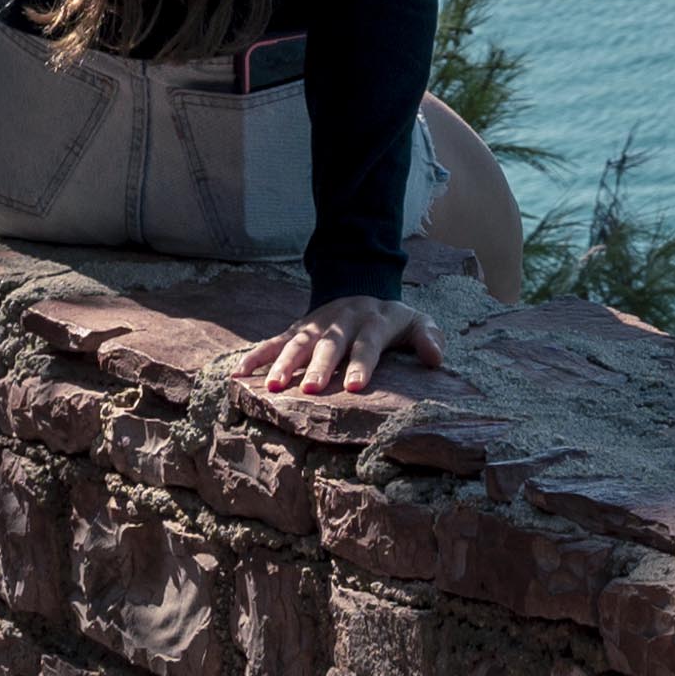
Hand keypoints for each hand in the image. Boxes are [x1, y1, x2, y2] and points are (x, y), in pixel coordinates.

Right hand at [242, 292, 444, 393]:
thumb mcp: (417, 321)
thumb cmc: (392, 319)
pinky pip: (275, 340)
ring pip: (299, 341)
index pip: (368, 344)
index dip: (361, 364)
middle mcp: (343, 320)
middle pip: (330, 344)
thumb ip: (429, 336)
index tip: (353, 388)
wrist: (362, 285)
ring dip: (284, 362)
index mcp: (374, 321)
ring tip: (272, 386)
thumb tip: (436, 358)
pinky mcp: (299, 326)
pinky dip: (256, 354)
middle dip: (319, 366)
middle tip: (310, 390)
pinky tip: (239, 373)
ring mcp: (318, 322)